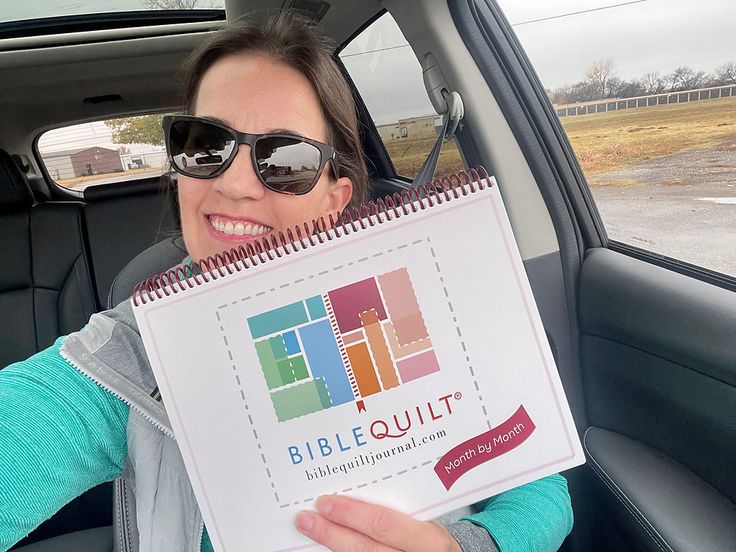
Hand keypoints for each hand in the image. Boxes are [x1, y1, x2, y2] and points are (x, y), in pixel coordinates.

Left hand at [295, 495, 461, 551]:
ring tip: (310, 530)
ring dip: (332, 546)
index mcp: (429, 540)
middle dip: (331, 533)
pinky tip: (325, 548)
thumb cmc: (434, 538)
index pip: (384, 525)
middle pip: (365, 549)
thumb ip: (398, 509)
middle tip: (305, 518)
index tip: (325, 501)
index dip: (351, 514)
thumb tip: (353, 489)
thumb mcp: (427, 521)